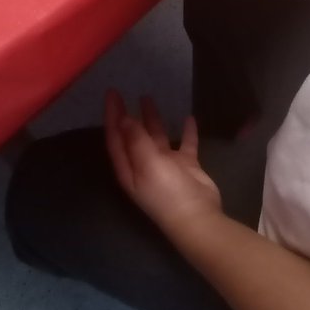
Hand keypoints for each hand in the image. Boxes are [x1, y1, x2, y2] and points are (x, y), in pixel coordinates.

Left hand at [104, 91, 221, 239]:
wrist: (197, 216)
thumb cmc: (167, 192)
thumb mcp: (148, 164)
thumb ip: (136, 140)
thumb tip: (123, 119)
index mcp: (129, 168)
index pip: (116, 137)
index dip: (112, 116)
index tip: (112, 93)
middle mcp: (143, 165)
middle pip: (132, 136)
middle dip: (127, 115)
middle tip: (125, 93)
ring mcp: (165, 166)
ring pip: (156, 137)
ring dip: (152, 119)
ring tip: (149, 98)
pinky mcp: (186, 166)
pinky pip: (184, 144)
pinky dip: (186, 131)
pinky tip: (189, 118)